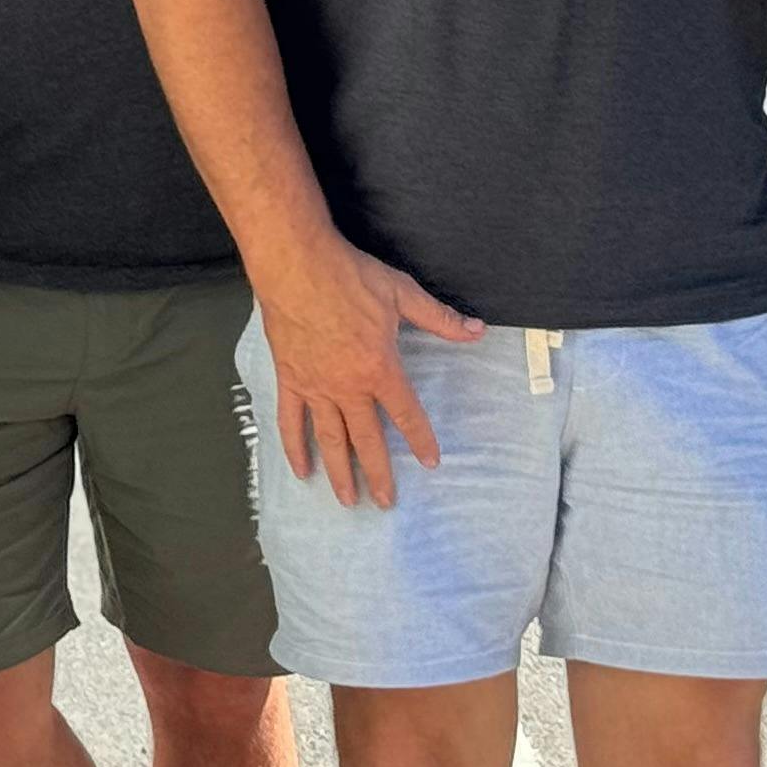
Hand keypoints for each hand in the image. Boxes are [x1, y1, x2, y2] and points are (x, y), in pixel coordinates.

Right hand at [252, 237, 481, 507]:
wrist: (295, 264)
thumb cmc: (348, 276)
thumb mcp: (401, 294)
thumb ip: (439, 318)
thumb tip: (476, 329)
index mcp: (379, 369)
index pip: (406, 414)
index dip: (420, 440)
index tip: (430, 462)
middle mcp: (348, 387)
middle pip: (366, 440)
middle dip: (379, 473)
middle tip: (386, 502)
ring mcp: (316, 386)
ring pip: (330, 439)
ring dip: (340, 472)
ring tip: (348, 500)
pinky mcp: (290, 378)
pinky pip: (291, 420)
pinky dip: (295, 446)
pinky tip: (301, 469)